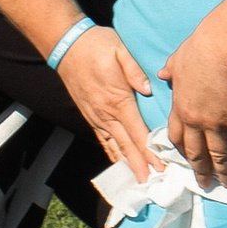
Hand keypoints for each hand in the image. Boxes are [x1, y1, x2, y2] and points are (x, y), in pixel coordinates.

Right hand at [57, 26, 161, 182]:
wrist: (66, 46)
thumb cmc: (97, 45)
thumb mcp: (120, 50)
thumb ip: (135, 70)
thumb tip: (148, 89)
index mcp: (118, 99)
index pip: (137, 132)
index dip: (149, 151)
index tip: (160, 165)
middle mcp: (106, 113)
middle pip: (126, 145)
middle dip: (140, 165)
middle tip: (152, 182)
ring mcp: (96, 116)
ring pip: (113, 146)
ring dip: (126, 163)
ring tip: (138, 179)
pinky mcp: (89, 116)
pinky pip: (102, 139)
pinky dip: (111, 153)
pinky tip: (118, 163)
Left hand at [159, 23, 226, 191]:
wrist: (222, 47)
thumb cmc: (200, 48)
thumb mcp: (177, 58)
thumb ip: (170, 70)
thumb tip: (161, 73)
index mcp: (180, 106)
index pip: (177, 136)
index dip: (181, 151)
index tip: (185, 160)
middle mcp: (196, 120)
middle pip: (196, 152)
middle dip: (201, 170)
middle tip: (205, 184)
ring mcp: (217, 123)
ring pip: (220, 155)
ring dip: (225, 173)